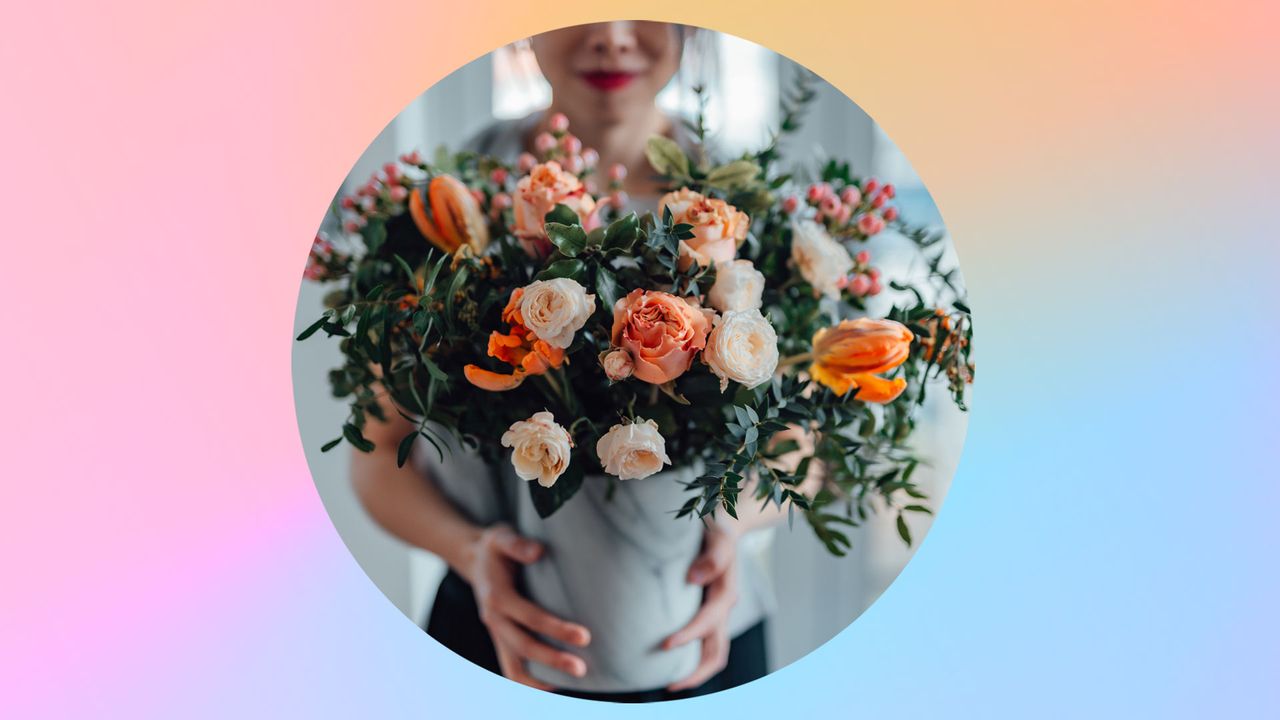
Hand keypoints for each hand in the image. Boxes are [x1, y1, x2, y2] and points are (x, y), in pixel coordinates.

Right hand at [461, 524, 590, 688]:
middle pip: (523, 646)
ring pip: (513, 666)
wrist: (473, 558)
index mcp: (497, 595)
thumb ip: (518, 544)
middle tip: (581, 669)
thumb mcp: (502, 536)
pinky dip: (528, 681)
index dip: (556, 628)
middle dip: (552, 659)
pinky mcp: (500, 637)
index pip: (530, 617)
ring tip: (570, 683)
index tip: (584, 636)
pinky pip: (511, 666)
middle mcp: (494, 618)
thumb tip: (538, 552)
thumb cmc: (495, 547)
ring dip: (540, 679)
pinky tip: (553, 685)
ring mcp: (496, 632)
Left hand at [661, 521, 739, 691]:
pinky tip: (670, 661)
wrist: (724, 526)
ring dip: (695, 671)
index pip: (709, 622)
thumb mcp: (717, 536)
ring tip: (669, 683)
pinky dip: (693, 657)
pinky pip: (705, 643)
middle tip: (669, 686)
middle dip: (696, 671)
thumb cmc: (715, 530)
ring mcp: (718, 613)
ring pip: (714, 653)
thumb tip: (694, 577)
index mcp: (725, 592)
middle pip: (717, 651)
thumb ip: (712, 556)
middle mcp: (724, 608)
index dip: (689, 635)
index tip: (666, 645)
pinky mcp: (710, 612)